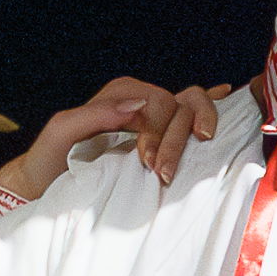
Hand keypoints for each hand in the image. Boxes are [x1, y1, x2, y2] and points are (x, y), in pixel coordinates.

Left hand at [20, 74, 230, 192]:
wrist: (47, 181)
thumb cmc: (52, 158)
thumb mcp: (64, 131)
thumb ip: (95, 115)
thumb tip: (138, 107)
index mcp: (120, 94)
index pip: (158, 104)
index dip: (159, 133)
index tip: (149, 163)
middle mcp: (140, 99)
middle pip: (178, 106)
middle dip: (176, 140)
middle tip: (162, 173)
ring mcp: (153, 115)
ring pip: (191, 105)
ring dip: (197, 127)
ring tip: (192, 152)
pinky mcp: (161, 132)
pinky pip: (192, 107)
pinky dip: (212, 101)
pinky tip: (229, 95)